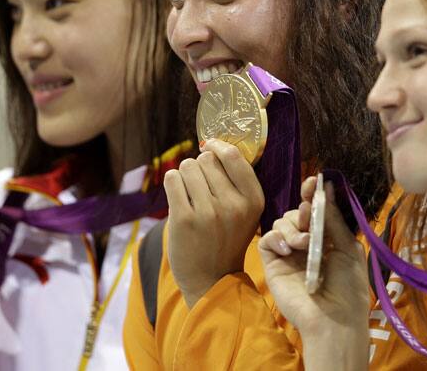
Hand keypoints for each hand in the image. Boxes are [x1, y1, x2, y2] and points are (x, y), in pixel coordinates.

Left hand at [164, 138, 264, 307]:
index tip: (210, 146)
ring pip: (188, 166)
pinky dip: (173, 183)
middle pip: (207, 159)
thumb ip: (236, 182)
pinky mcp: (183, 219)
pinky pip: (172, 179)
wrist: (211, 280)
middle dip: (200, 166)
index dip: (218, 146)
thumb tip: (213, 145)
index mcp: (254, 200)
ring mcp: (208, 212)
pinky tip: (178, 196)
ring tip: (190, 194)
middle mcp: (234, 205)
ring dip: (185, 175)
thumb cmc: (226, 239)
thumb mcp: (246, 213)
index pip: (234, 156)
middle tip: (200, 187)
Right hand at [259, 177, 369, 369]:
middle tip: (308, 217)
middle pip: (295, 212)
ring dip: (292, 227)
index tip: (314, 181)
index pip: (315, 210)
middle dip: (302, 210)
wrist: (333, 319)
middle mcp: (305, 244)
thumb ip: (333, 219)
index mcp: (326, 239)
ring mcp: (288, 254)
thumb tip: (327, 188)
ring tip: (304, 244)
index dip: (312, 194)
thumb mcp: (347, 248)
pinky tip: (288, 250)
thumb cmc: (348, 287)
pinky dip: (276, 238)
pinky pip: (267, 239)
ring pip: (280, 222)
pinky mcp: (273, 263)